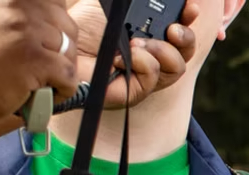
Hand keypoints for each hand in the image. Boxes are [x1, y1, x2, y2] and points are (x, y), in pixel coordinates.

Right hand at [0, 0, 79, 125]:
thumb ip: (15, 14)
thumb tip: (53, 13)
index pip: (54, 2)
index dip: (55, 24)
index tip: (44, 43)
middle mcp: (15, 7)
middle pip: (67, 26)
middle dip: (60, 50)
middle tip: (38, 68)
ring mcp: (25, 31)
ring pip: (70, 51)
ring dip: (59, 72)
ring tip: (35, 83)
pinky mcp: (35, 58)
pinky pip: (69, 74)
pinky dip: (62, 90)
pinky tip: (40, 95)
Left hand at [67, 0, 201, 109]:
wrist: (59, 49)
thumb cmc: (81, 28)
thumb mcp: (112, 5)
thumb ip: (134, 2)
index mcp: (151, 34)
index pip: (180, 28)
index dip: (189, 18)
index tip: (189, 8)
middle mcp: (152, 55)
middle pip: (186, 51)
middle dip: (185, 37)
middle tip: (173, 29)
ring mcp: (144, 76)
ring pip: (176, 67)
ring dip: (163, 51)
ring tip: (138, 43)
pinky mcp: (134, 92)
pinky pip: (153, 78)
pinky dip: (143, 63)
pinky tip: (123, 57)